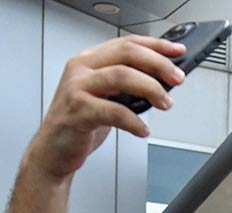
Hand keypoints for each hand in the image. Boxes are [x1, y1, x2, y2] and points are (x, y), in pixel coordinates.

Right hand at [28, 36, 185, 180]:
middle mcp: (81, 68)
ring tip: (165, 103)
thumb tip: (163, 82)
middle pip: (126, 53)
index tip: (177, 52)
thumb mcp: (106, 96)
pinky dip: (134, 121)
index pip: (127, 43)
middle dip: (158, 64)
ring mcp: (77, 88)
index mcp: (90, 60)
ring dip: (150, 88)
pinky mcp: (78, 112)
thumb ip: (127, 85)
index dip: (155, 45)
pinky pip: (114, 112)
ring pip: (121, 76)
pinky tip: (143, 130)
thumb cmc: (81, 122)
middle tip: (177, 78)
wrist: (54, 150)